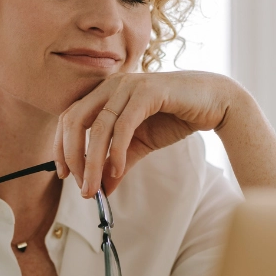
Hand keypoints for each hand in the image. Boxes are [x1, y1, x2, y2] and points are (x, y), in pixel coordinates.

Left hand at [54, 71, 240, 196]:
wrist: (215, 102)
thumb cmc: (175, 116)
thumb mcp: (140, 144)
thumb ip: (118, 163)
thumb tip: (101, 190)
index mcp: (104, 93)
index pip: (69, 117)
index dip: (61, 146)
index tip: (63, 174)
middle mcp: (111, 85)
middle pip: (75, 120)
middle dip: (73, 156)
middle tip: (80, 186)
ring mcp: (128, 85)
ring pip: (98, 126)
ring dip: (93, 162)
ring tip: (94, 188)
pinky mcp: (147, 91)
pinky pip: (123, 125)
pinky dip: (116, 151)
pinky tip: (117, 170)